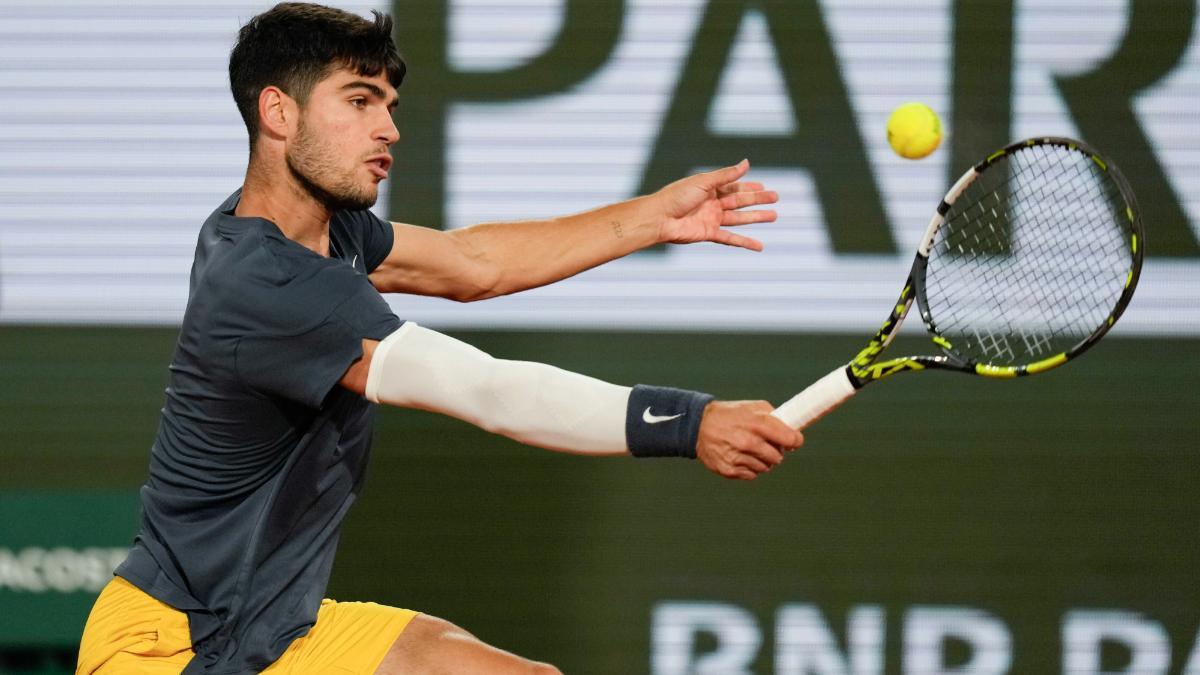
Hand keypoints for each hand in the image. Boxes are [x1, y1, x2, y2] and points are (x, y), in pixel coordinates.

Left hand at [653, 159, 778, 250]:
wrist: (659, 218)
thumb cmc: (676, 196)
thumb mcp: (704, 182)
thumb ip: (726, 175)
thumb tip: (747, 163)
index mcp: (709, 188)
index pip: (734, 186)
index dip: (749, 187)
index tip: (764, 187)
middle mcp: (712, 203)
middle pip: (740, 201)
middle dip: (758, 200)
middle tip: (776, 198)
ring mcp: (711, 219)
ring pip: (739, 218)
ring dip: (756, 217)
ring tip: (774, 216)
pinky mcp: (709, 234)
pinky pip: (731, 238)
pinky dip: (745, 242)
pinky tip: (759, 246)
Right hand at [695, 400, 803, 479]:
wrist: (697, 425)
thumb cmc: (728, 415)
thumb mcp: (751, 407)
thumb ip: (773, 416)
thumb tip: (791, 429)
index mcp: (757, 424)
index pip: (790, 439)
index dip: (795, 440)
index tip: (794, 441)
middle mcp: (748, 442)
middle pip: (778, 457)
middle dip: (776, 451)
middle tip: (767, 445)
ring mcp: (738, 458)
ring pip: (766, 468)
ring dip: (762, 461)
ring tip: (751, 450)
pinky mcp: (729, 470)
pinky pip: (752, 475)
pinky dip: (750, 468)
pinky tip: (741, 457)